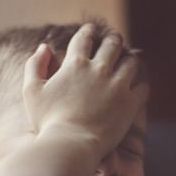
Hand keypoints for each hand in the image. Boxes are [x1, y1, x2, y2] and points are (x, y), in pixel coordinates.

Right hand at [23, 23, 148, 155]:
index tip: (92, 30)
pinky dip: (141, 86)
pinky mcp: (130, 103)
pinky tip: (138, 88)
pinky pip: (143, 88)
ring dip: (130, 60)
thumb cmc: (48, 122)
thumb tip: (44, 47)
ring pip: (131, 62)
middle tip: (115, 39)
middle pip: (112, 44)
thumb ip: (35, 65)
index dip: (89, 31)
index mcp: (75, 64)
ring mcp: (117, 86)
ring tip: (129, 61)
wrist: (70, 145)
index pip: (84, 38)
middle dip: (114, 39)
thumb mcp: (31, 91)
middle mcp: (99, 69)